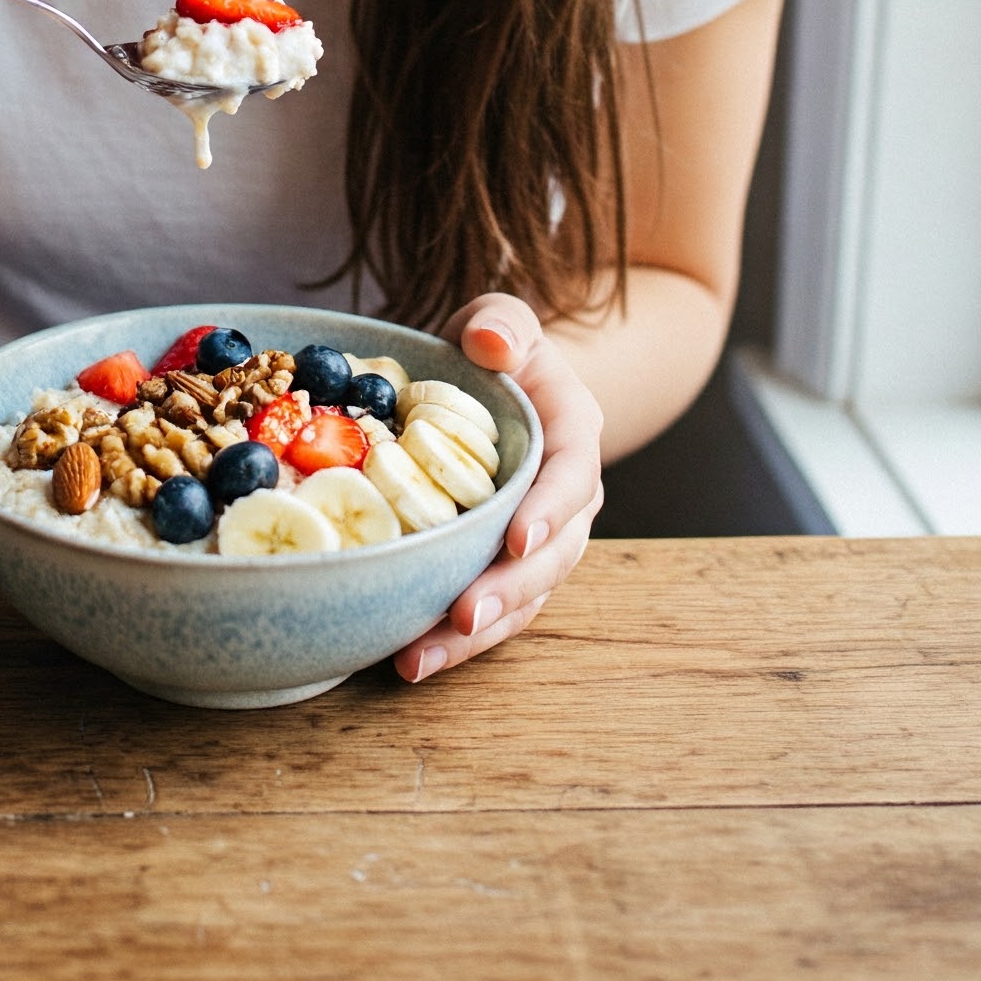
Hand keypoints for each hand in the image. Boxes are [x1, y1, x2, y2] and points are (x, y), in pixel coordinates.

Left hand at [393, 292, 603, 682]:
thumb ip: (502, 325)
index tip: (515, 539)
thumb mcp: (499, 320)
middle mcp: (566, 498)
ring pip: (522, 597)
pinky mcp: (502, 566)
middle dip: (509, 591)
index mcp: (572, 435)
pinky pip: (491, 609)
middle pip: (551, 555)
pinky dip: (455, 639)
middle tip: (463, 618)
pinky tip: (408, 658)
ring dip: (476, 636)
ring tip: (419, 660)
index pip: (572, 477)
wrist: (489, 382)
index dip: (548, 511)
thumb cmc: (492, 347)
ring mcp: (536, 539)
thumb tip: (492, 345)